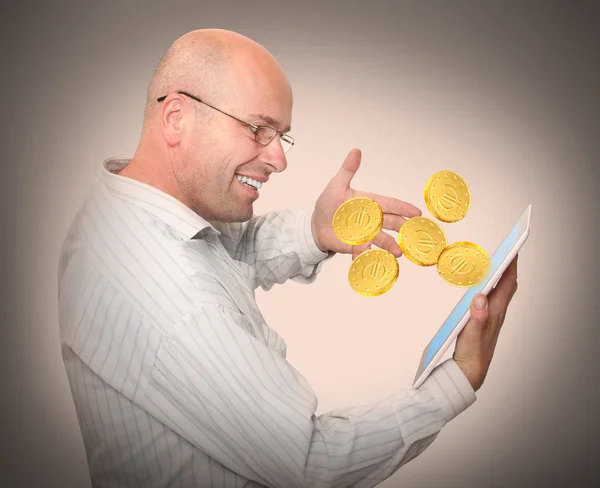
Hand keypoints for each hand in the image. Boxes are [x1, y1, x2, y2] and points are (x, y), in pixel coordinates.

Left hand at [311, 149, 421, 258]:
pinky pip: (364, 251)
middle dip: (402, 227)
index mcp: (369, 202)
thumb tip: (356, 151)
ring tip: (398, 252)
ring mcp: (365, 233)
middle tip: (412, 232)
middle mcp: (371, 219)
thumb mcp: (336, 185)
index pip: (389, 204)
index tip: (416, 212)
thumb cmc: (327, 204)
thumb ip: (348, 170)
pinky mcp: (356, 246)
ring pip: (381, 239)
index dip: (403, 207)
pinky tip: (365, 257)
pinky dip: (365, 254)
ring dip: (390, 245)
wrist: (315, 225)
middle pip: (391, 222)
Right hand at [453, 255, 518, 390]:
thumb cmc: (472, 355)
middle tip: (506, 251)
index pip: (507, 283)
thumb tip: (480, 298)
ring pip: (500, 292)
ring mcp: (491, 317)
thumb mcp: (470, 335)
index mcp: (495, 312)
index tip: (514, 248)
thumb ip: (476, 317)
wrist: (470, 372)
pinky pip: (490, 299)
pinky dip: (489, 288)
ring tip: (495, 263)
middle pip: (507, 285)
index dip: (511, 264)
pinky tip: (480, 288)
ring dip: (500, 276)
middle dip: (508, 267)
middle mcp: (496, 312)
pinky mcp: (484, 321)